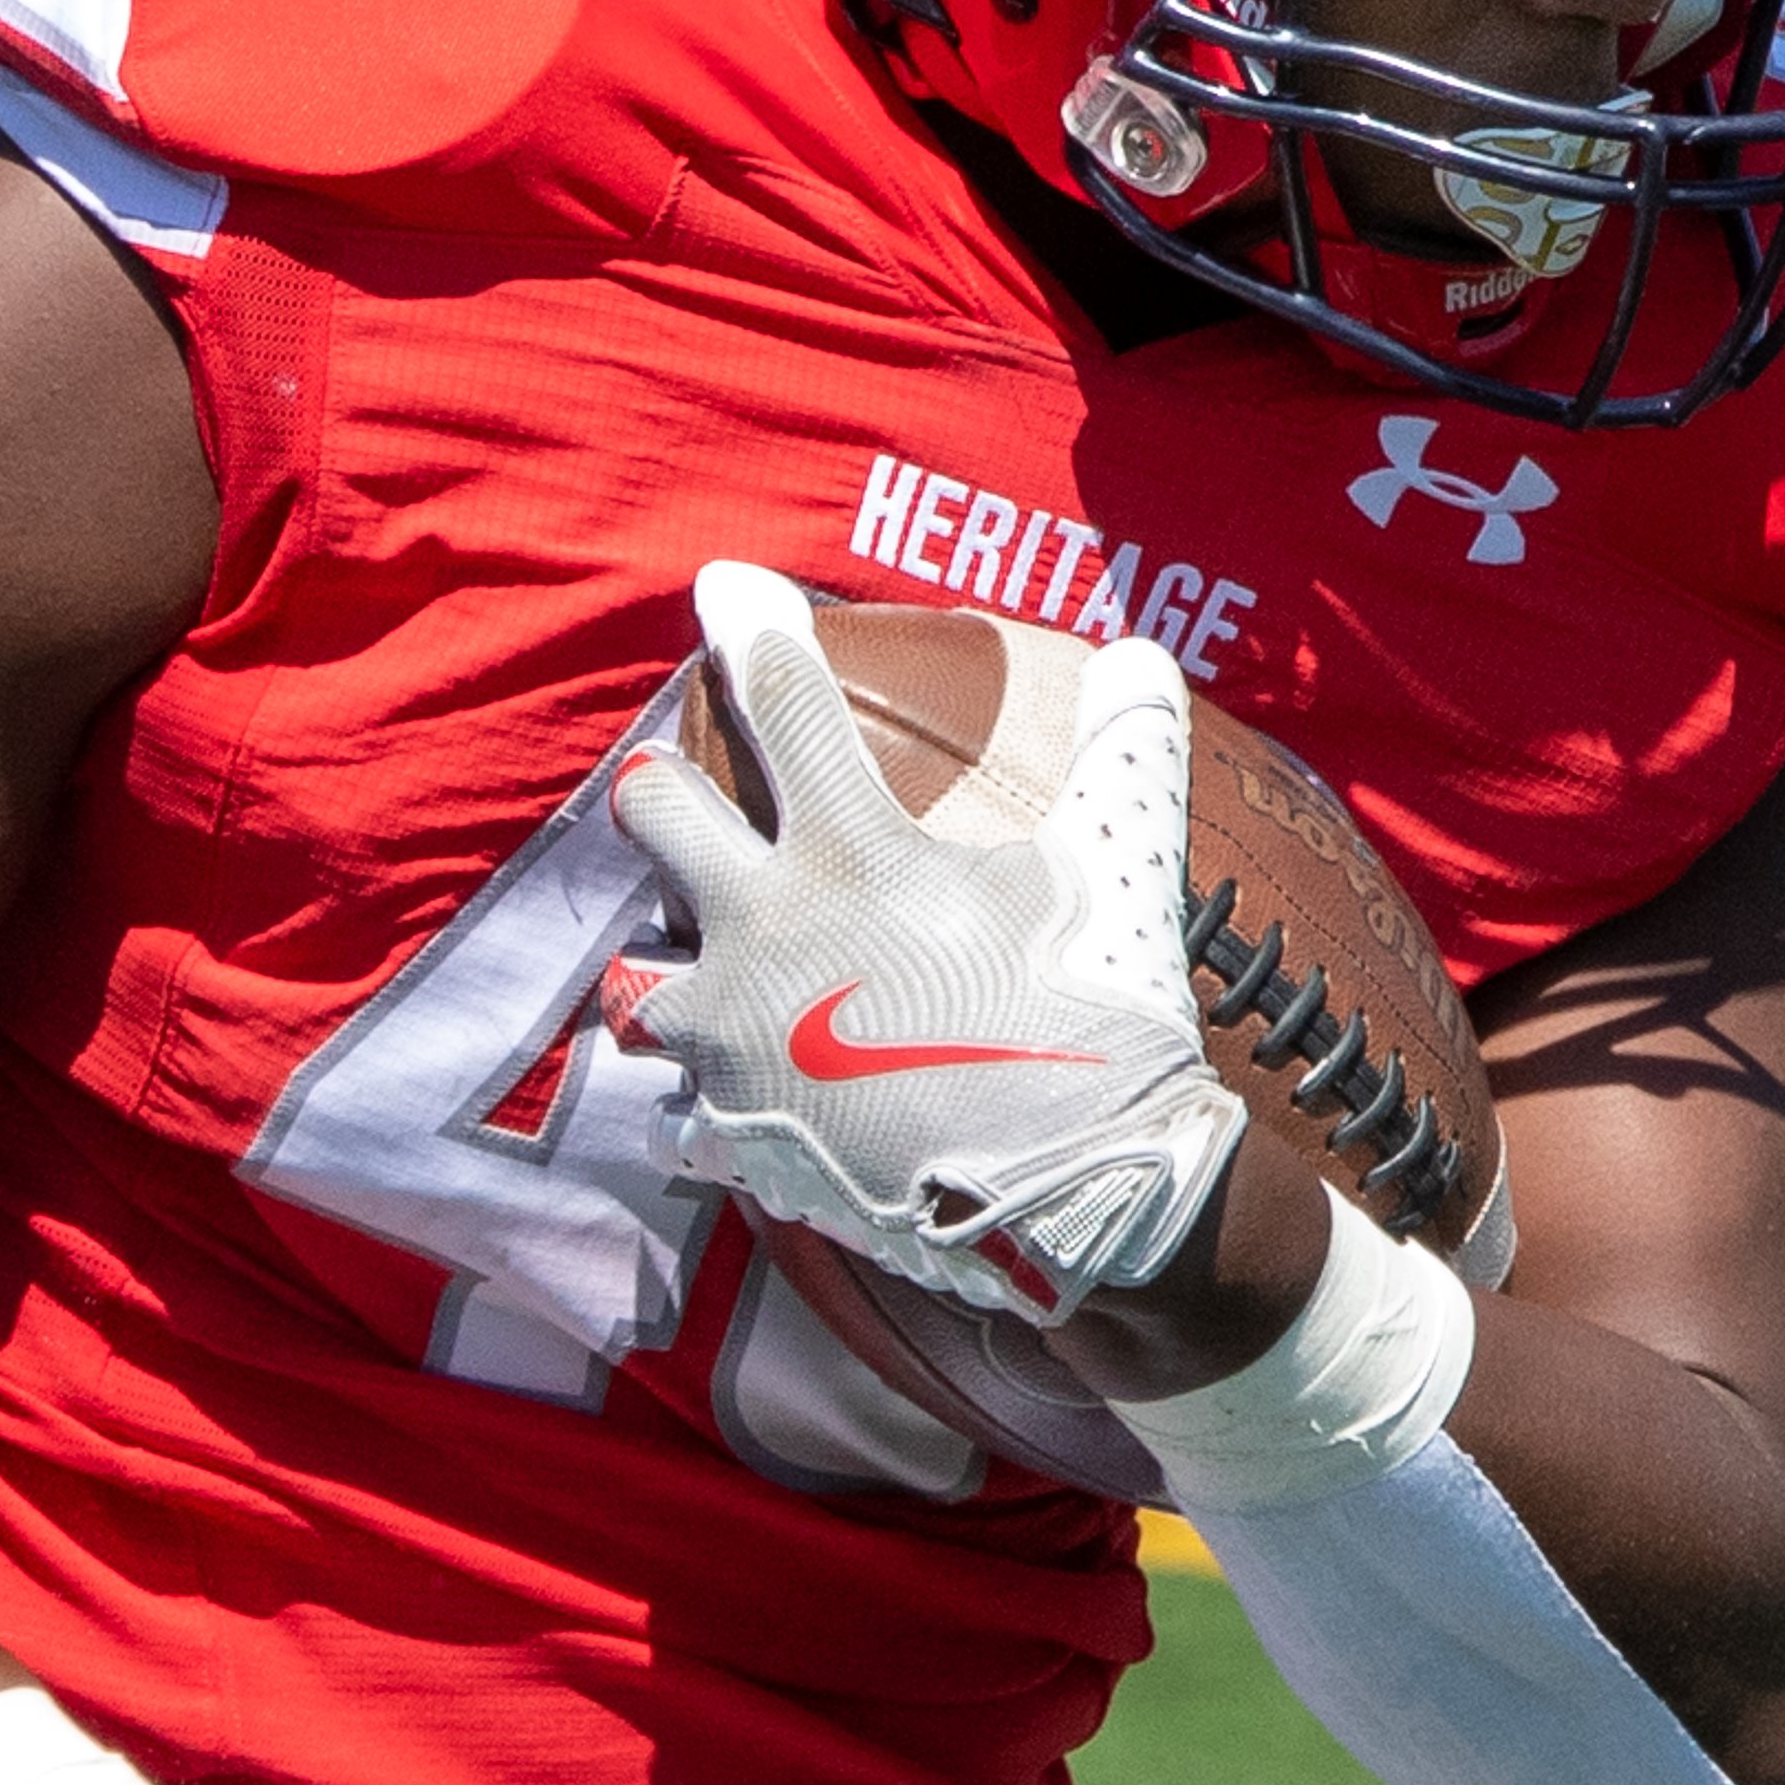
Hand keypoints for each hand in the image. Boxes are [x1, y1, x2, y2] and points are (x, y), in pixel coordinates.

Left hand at [610, 560, 1246, 1324]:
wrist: (1074, 1201)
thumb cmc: (1097, 1025)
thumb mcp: (1120, 876)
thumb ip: (1126, 756)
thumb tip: (1145, 656)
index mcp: (852, 856)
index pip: (787, 705)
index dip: (755, 630)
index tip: (724, 583)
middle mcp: (764, 935)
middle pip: (657, 816)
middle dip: (663, 792)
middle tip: (676, 790)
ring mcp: (733, 1043)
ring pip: (640, 978)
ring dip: (671, 968)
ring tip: (705, 977)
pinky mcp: (730, 1138)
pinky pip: (682, 1108)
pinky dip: (713, 1100)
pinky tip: (751, 1099)